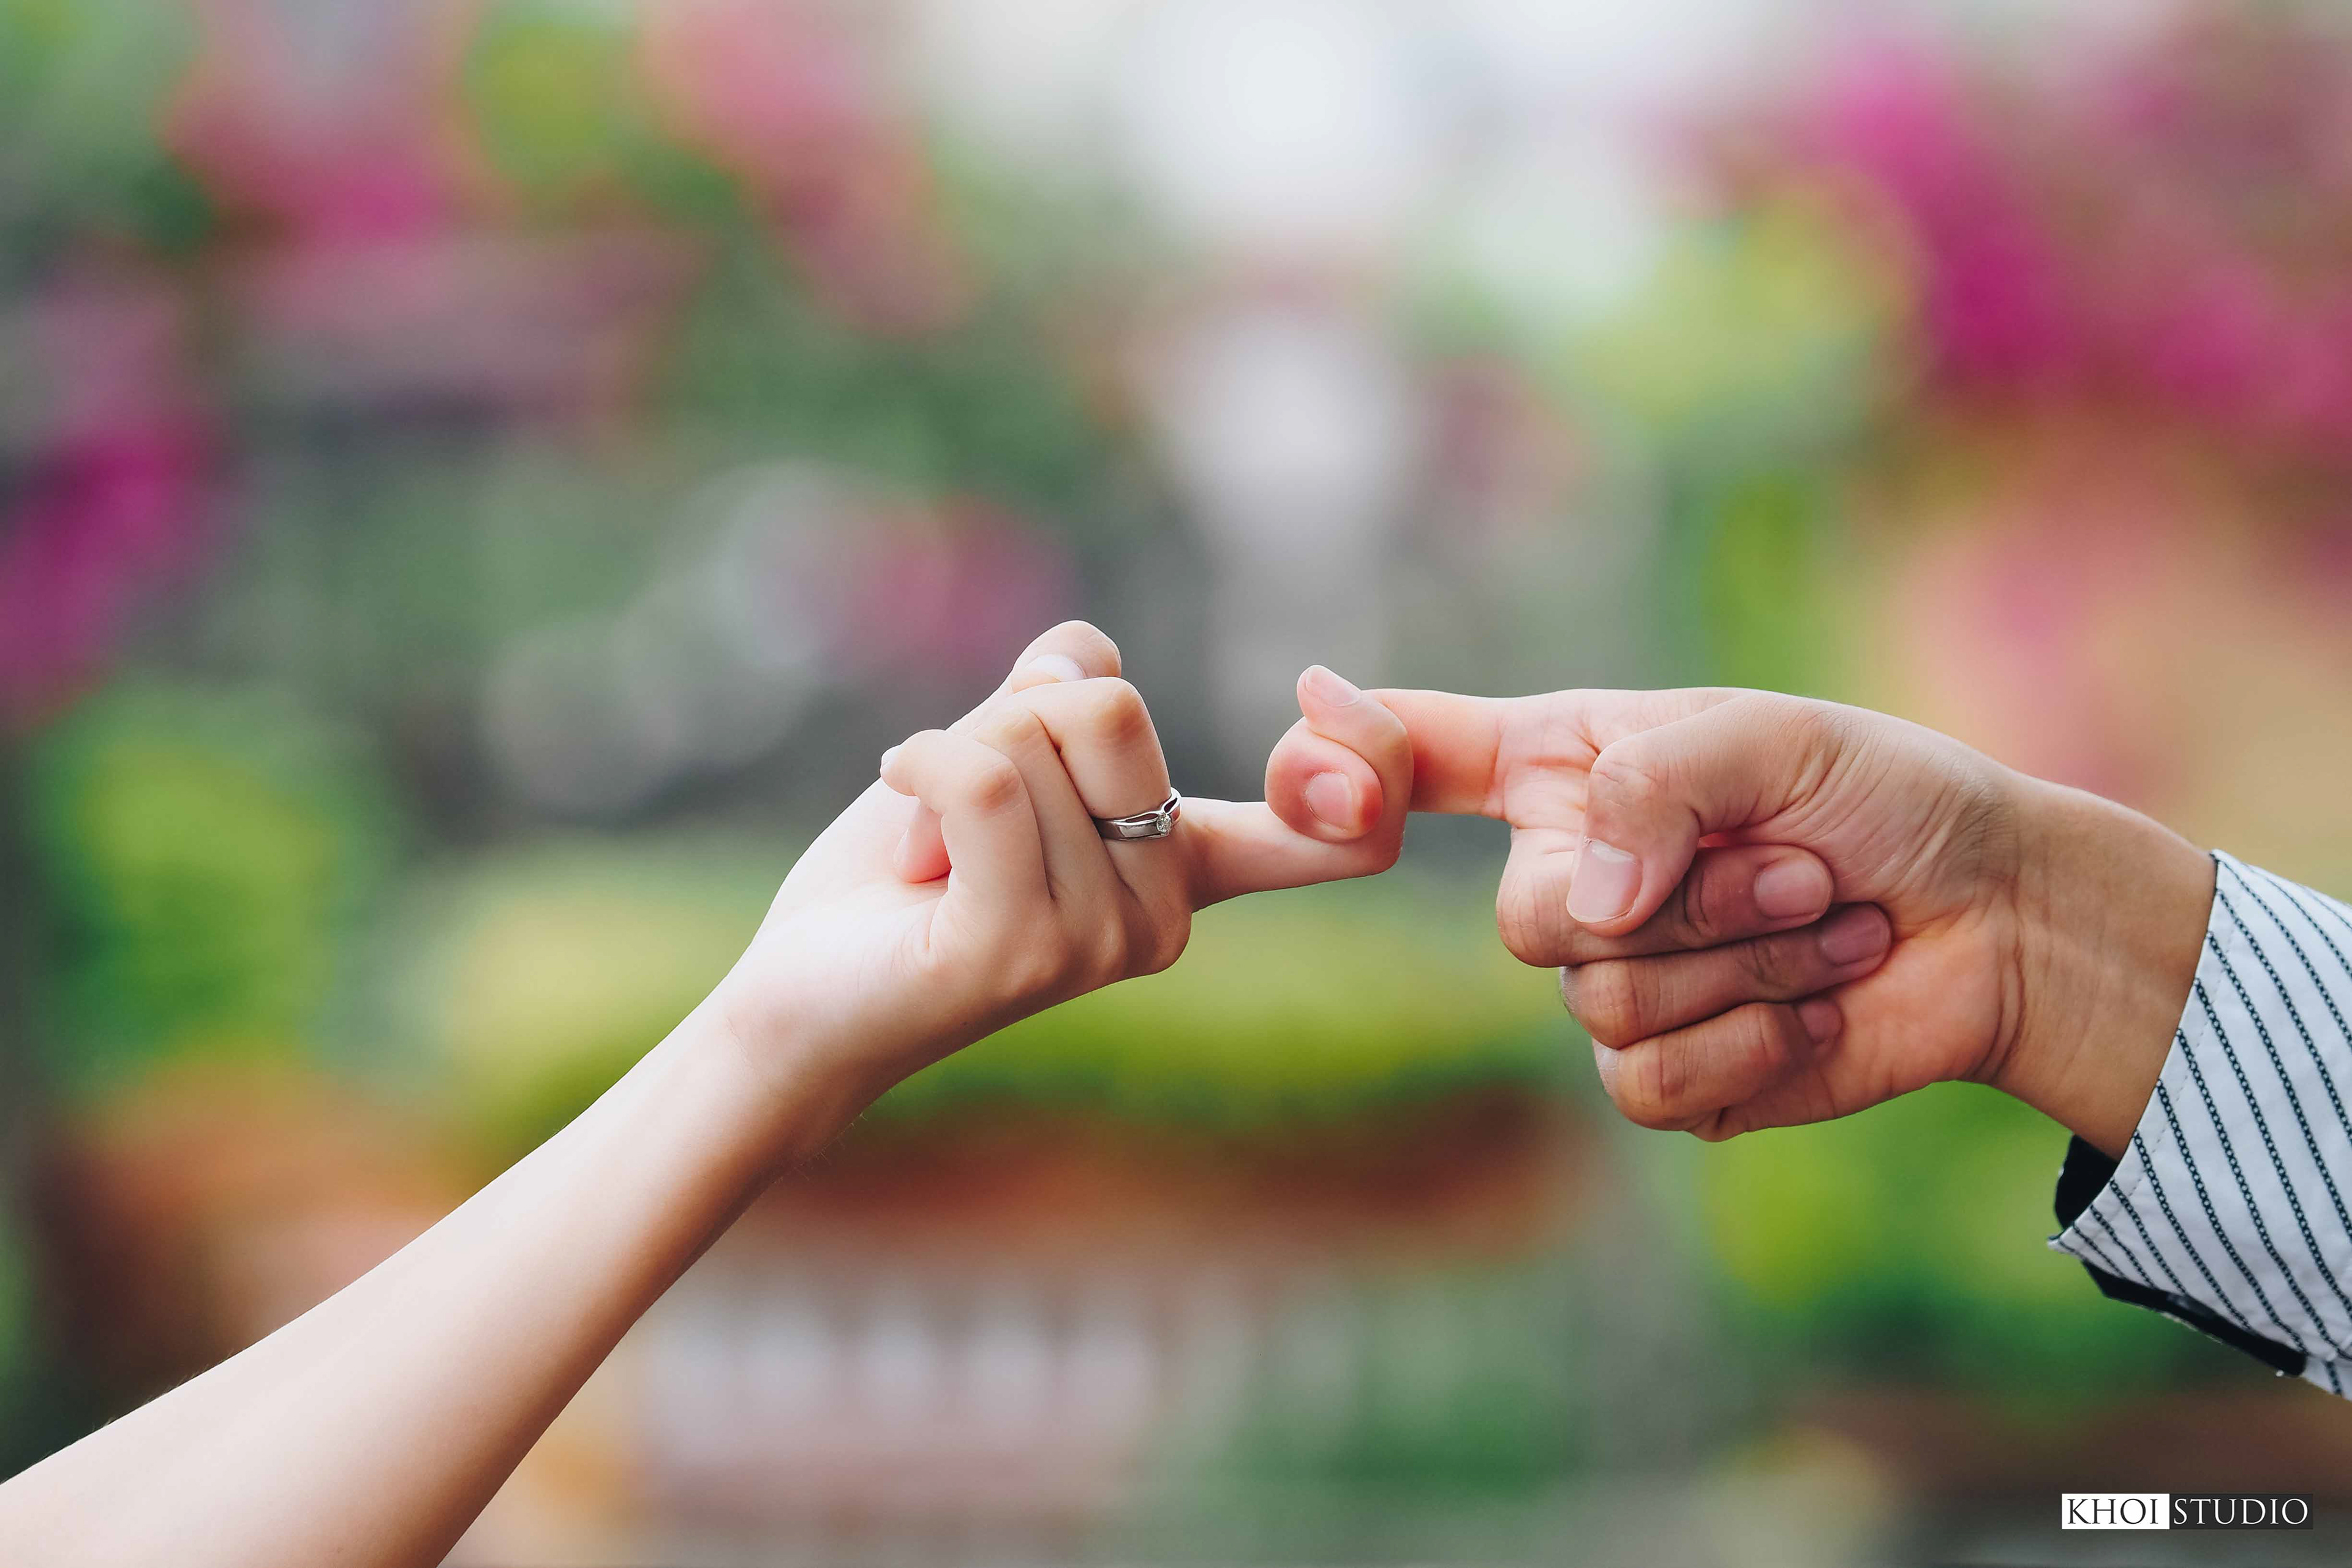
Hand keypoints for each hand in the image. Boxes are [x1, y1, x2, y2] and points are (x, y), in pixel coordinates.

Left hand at [715, 624, 1410, 1122]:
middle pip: (1115, 714)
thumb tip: (1082, 659)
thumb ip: (1053, 693)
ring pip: (1035, 741)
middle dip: (1010, 719)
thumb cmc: (901, 876)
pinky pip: (983, 783)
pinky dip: (921, 764)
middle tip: (963, 808)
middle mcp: (1163, 918)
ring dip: (948, 760)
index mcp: (1185, 872)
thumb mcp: (990, 751)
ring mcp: (1097, 944)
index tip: (1330, 698)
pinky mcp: (1017, 953)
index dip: (1368, 757)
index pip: (1335, 835)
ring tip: (931, 850)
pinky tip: (900, 803)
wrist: (800, 994)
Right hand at [1268, 686, 2212, 1151]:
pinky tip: (1819, 1008)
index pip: (1417, 755)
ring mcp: (1612, 978)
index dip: (1341, 757)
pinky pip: (1650, 1085)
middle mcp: (1570, 872)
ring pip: (1602, 1006)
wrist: (1999, 922)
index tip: (1312, 748)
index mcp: (1568, 766)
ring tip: (1838, 925)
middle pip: (1527, 921)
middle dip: (1689, 904)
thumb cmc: (1888, 800)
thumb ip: (1655, 786)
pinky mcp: (1669, 1073)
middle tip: (1807, 868)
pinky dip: (1756, 1048)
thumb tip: (1583, 906)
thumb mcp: (1776, 738)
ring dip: (1751, 967)